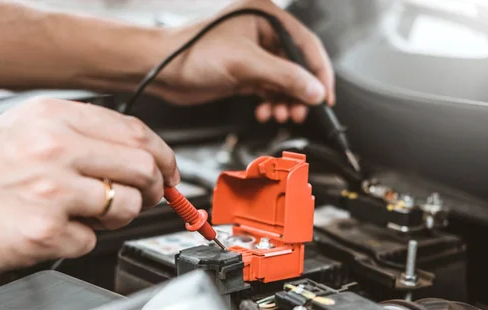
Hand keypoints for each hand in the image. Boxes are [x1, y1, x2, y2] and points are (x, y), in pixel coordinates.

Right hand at [0, 98, 178, 277]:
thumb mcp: (22, 130)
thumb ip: (79, 137)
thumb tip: (133, 155)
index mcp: (54, 117)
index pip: (137, 132)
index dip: (164, 156)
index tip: (170, 173)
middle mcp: (56, 147)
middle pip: (144, 167)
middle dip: (154, 188)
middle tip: (144, 199)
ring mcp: (52, 189)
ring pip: (126, 206)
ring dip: (116, 218)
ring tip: (84, 216)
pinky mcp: (44, 231)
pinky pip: (91, 241)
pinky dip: (79, 241)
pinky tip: (51, 232)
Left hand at [154, 0, 334, 123]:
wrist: (163, 70)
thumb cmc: (193, 53)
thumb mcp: (245, 64)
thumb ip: (284, 77)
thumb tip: (315, 90)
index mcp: (268, 17)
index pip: (307, 45)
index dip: (319, 73)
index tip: (325, 97)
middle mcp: (264, 33)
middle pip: (298, 66)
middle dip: (300, 92)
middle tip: (299, 111)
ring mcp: (255, 54)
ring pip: (284, 81)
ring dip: (286, 101)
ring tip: (280, 114)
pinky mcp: (246, 73)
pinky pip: (270, 89)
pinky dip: (272, 102)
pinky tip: (266, 111)